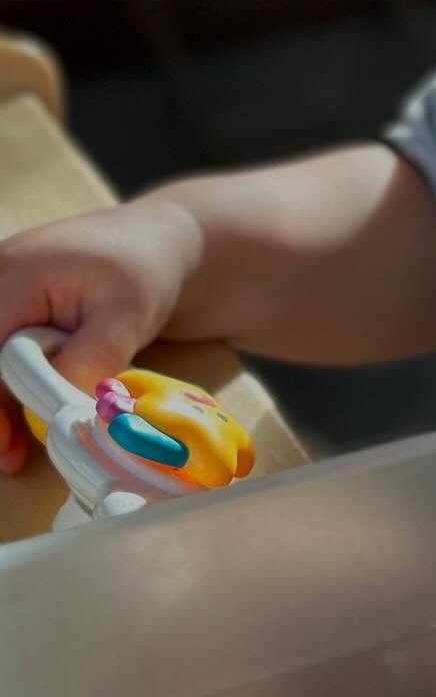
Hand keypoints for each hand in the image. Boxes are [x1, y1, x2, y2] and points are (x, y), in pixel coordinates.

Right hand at [0, 200, 201, 473]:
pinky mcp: (10, 311)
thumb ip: (90, 359)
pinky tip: (21, 422)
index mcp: (15, 275)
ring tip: (16, 451)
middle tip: (11, 454)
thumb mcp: (126, 316)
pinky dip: (6, 391)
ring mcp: (1, 294)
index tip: (7, 443)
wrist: (159, 242)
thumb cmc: (145, 270)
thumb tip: (56, 412)